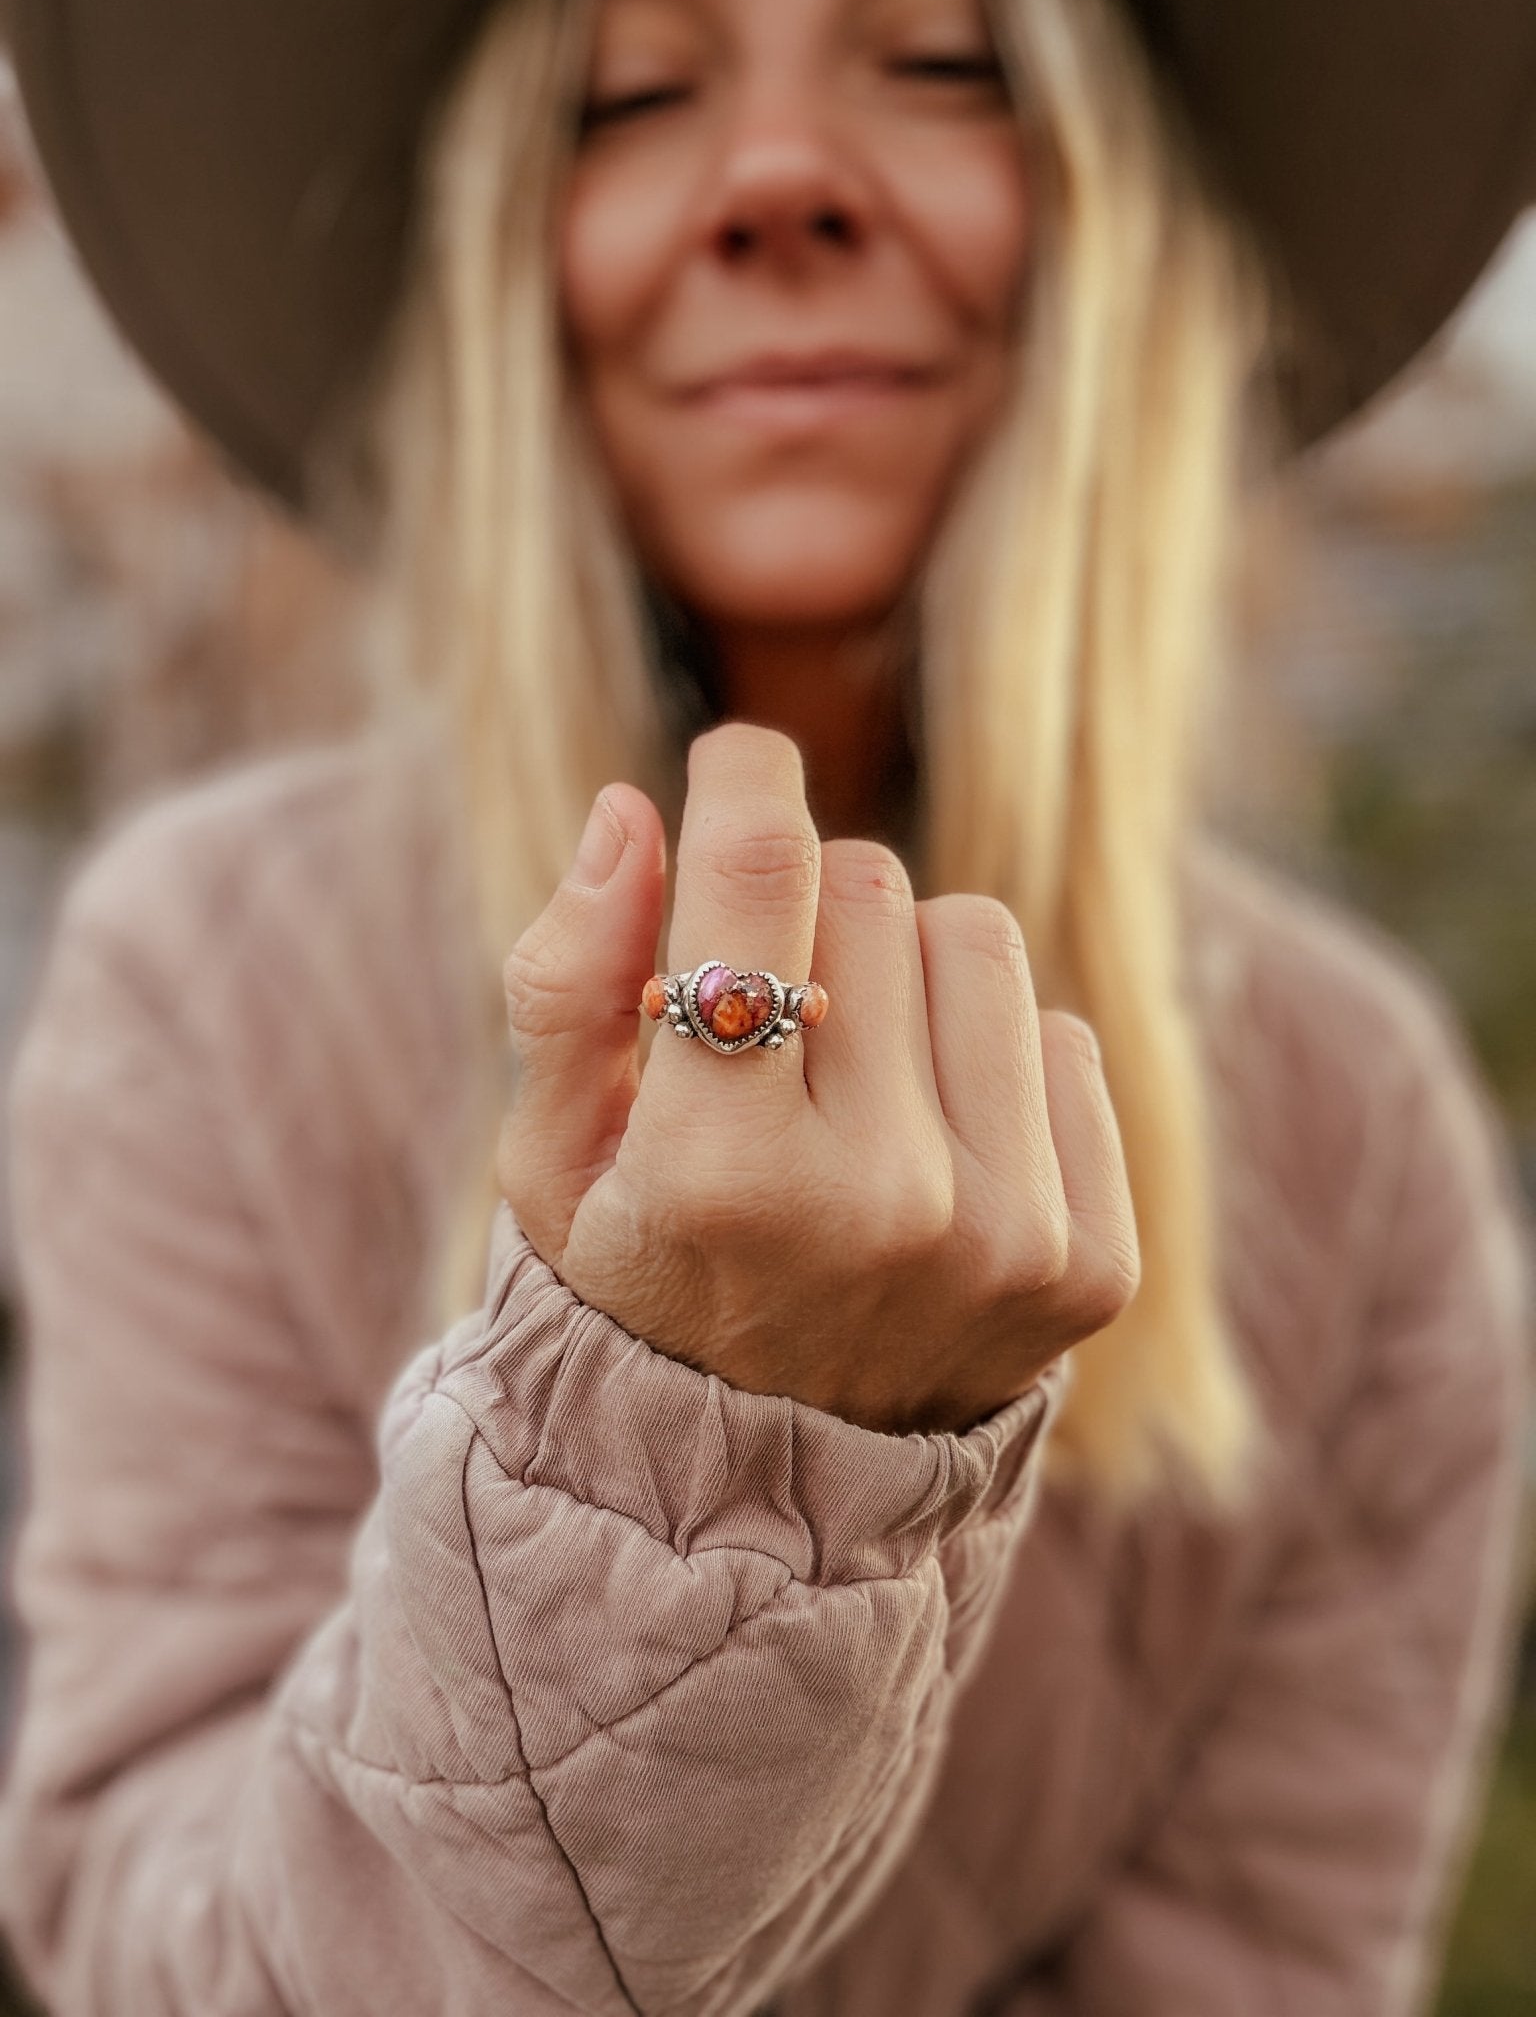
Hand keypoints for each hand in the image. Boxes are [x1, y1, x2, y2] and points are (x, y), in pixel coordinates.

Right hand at [497, 723, 1139, 1434]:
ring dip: (905, 977)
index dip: (744, 780)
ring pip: (979, 940)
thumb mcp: (549, 1160)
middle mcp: (881, 1204)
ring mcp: (1006, 1238)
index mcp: (721, 1171)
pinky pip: (1063, 1036)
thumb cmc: (638, 1287)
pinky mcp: (1093, 1262)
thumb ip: (568, 981)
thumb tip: (631, 810)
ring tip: (851, 1084)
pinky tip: (929, 1150)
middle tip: (768, 1015)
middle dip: (803, 916)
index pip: (762, 878)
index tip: (737, 763)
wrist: (768, 1489)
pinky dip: (989, 1064)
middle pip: (873, 887)